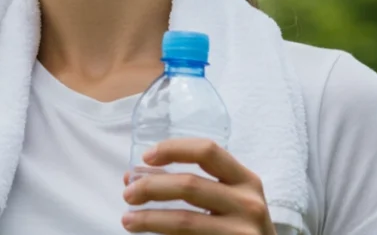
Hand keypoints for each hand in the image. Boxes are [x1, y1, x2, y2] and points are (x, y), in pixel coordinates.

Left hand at [122, 138, 276, 234]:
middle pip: (189, 185)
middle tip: (128, 194)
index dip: (173, 149)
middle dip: (151, 187)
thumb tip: (133, 177)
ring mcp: (242, 233)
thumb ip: (190, 184)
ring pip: (184, 221)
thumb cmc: (240, 226)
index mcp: (246, 180)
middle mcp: (248, 203)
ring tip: (128, 219)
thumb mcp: (229, 199)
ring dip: (149, 218)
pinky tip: (146, 234)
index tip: (145, 157)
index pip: (207, 151)